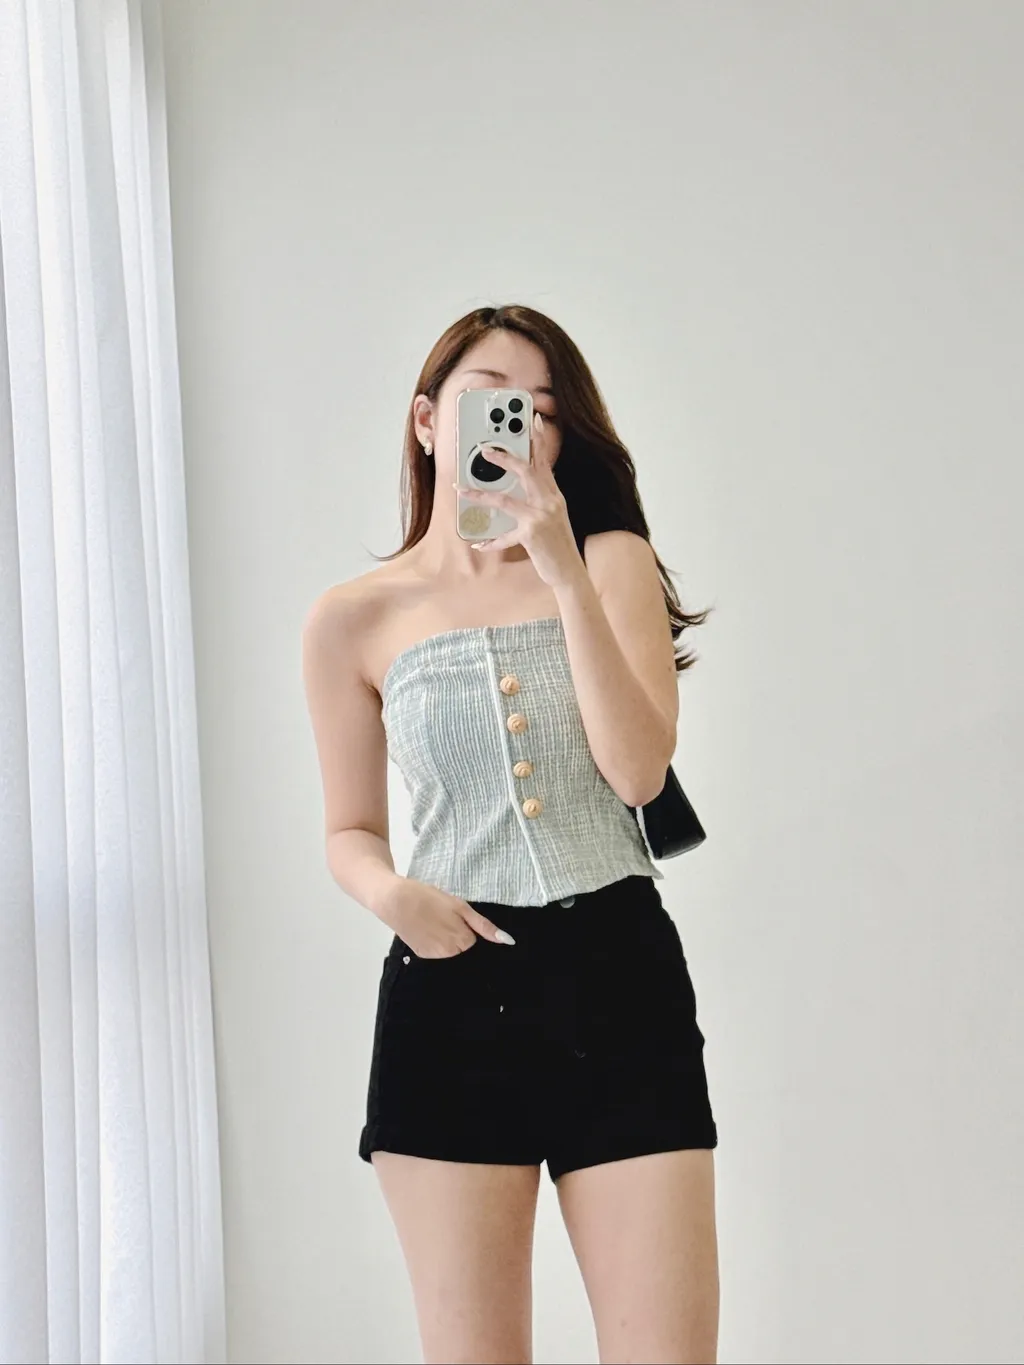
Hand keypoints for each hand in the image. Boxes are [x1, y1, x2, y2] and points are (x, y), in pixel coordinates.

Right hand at [382, 878, 515, 958]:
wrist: (394, 900)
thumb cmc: (428, 898)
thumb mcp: (459, 906)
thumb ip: (483, 925)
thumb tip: (508, 941)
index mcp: (463, 941)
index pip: (474, 938)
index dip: (466, 925)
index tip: (454, 915)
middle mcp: (450, 953)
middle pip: (462, 945)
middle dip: (457, 932)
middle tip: (442, 915)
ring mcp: (433, 956)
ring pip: (449, 949)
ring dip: (445, 937)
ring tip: (431, 919)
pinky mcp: (420, 954)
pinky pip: (435, 951)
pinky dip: (433, 941)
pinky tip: (423, 927)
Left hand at [454, 413, 583, 588]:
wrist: (569, 572)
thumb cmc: (557, 545)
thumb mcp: (554, 517)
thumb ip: (540, 501)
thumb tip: (519, 488)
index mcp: (554, 495)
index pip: (545, 462)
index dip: (538, 440)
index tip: (532, 421)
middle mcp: (550, 502)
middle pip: (526, 471)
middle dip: (504, 458)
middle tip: (484, 450)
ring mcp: (541, 517)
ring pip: (505, 500)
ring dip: (479, 494)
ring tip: (461, 489)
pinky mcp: (532, 535)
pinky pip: (504, 535)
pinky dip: (491, 541)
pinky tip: (479, 544)